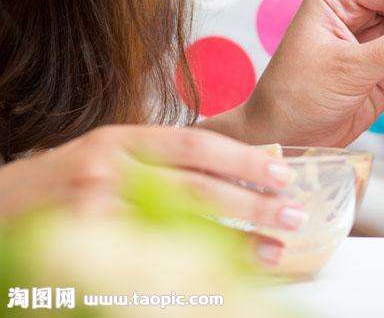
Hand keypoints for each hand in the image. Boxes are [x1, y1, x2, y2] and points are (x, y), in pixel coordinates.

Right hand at [0, 125, 304, 264]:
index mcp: (119, 141)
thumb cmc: (54, 186)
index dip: (242, 159)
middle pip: (195, 188)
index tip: (281, 171)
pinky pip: (148, 264)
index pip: (194, 145)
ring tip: (274, 250)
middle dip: (251, 203)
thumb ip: (156, 163)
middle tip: (293, 213)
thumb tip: (231, 176)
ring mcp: (94, 215)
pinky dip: (189, 271)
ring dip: (233, 241)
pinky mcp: (83, 255)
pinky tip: (221, 278)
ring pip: (178, 228)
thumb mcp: (104, 158)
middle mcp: (109, 171)